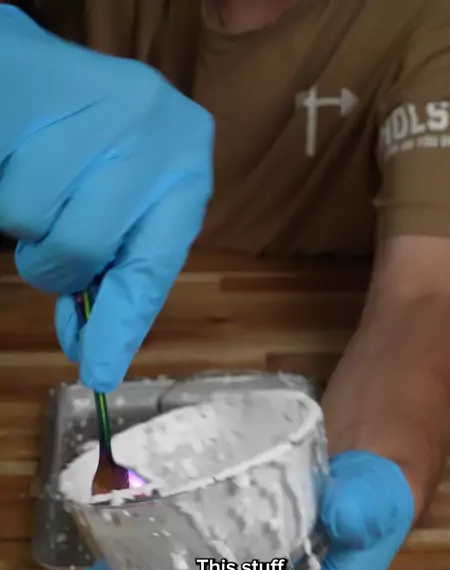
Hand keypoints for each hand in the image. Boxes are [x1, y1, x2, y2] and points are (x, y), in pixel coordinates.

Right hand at [0, 5, 212, 390]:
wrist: (48, 71)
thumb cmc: (92, 153)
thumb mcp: (125, 210)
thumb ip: (116, 270)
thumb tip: (87, 347)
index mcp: (185, 174)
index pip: (151, 268)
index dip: (119, 324)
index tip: (97, 372)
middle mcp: (155, 131)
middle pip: (82, 246)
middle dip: (53, 263)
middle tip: (49, 241)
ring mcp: (100, 100)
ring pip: (30, 215)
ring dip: (21, 222)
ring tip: (34, 182)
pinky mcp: (40, 79)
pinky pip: (3, 180)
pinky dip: (1, 186)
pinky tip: (17, 156)